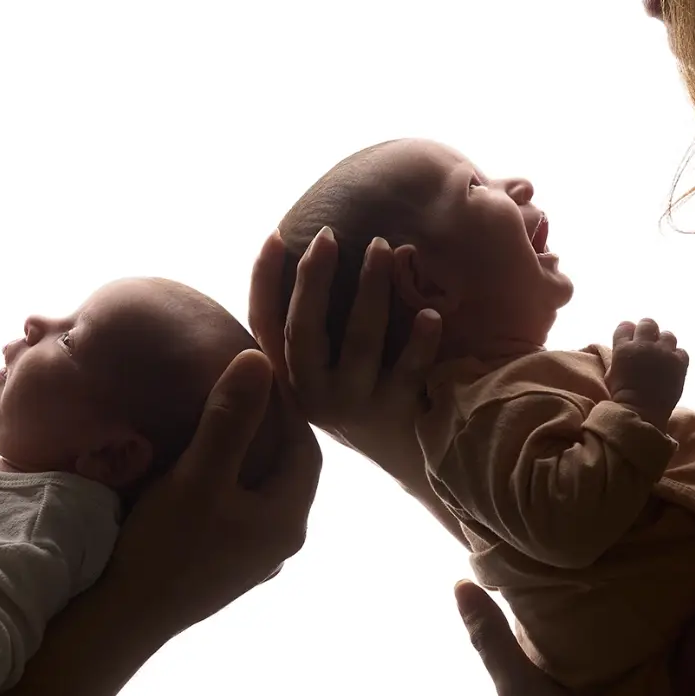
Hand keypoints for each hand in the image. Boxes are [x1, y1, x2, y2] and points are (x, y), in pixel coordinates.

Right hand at [104, 347, 320, 637]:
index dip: (287, 407)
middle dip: (267, 428)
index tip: (260, 373)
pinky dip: (223, 479)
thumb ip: (231, 419)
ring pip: (258, 489)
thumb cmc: (164, 548)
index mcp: (287, 521)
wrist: (120, 618)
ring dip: (244, 453)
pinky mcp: (218, 564)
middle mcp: (277, 542)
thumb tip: (259, 358)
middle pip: (284, 469)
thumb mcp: (199, 475)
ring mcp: (248, 557)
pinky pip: (233, 508)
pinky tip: (196, 465)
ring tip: (217, 418)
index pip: (306, 448)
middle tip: (238, 388)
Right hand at [247, 228, 441, 475]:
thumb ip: (308, 333)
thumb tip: (311, 257)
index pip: (263, 324)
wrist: (405, 460)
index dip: (263, 280)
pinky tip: (431, 313)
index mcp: (287, 380)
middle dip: (313, 279)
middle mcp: (313, 394)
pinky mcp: (396, 413)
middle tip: (328, 235)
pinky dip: (420, 343)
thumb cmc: (359, 400)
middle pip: (304, 330)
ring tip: (383, 248)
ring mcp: (355, 404)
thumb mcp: (319, 375)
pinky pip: (408, 372)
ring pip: (359, 342)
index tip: (276, 235)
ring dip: (370, 291)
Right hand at [605, 318, 686, 428]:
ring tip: (662, 354)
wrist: (642, 412)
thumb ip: (618, 357)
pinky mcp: (679, 363)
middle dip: (647, 330)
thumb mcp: (611, 374)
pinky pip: (681, 351)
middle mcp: (643, 346)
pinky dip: (677, 356)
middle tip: (648, 342)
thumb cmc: (622, 397)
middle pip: (648, 323)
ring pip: (668, 335)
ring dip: (664, 343)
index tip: (631, 338)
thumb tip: (624, 350)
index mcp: (623, 348)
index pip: (625, 326)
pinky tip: (672, 365)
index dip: (628, 331)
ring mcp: (663, 353)